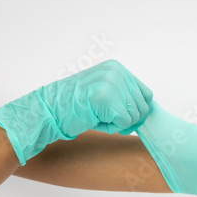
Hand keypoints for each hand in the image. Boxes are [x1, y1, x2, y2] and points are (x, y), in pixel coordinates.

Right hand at [0, 59, 152, 164]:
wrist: (48, 111)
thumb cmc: (73, 106)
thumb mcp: (103, 91)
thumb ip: (124, 95)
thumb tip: (147, 109)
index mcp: (116, 68)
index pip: (145, 94)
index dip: (136, 111)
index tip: (121, 117)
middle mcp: (116, 72)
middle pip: (142, 107)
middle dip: (127, 120)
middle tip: (105, 119)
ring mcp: (111, 84)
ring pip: (134, 116)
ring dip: (118, 124)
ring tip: (97, 116)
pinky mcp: (107, 99)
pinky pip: (124, 123)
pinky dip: (111, 128)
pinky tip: (95, 120)